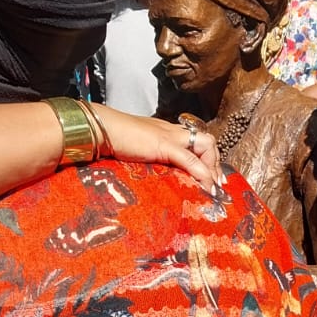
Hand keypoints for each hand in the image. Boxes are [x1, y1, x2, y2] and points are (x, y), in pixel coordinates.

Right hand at [90, 107, 222, 194]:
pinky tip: (204, 187)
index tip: (209, 179)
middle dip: (215, 164)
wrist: (101, 129)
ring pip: (206, 145)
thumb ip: (149, 158)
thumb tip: (154, 176)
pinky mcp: (164, 146)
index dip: (207, 159)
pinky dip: (202, 174)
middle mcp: (173, 131)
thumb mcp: (137, 150)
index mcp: (167, 131)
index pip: (197, 141)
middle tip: (215, 185)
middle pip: (207, 141)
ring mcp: (170, 136)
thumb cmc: (113, 139)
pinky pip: (191, 160)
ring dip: (212, 168)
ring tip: (211, 188)